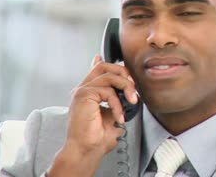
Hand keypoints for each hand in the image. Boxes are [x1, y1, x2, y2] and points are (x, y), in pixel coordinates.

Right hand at [48, 55, 137, 176]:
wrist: (87, 150)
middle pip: (105, 66)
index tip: (128, 74)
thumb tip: (127, 92)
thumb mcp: (112, 113)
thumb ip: (116, 100)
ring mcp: (82, 91)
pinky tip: (119, 116)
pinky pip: (108, 91)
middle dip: (123, 73)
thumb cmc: (98, 137)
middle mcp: (83, 89)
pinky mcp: (83, 95)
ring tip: (132, 101)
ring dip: (126, 87)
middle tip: (133, 87)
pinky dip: (118, 104)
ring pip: (110, 76)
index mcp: (88, 92)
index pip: (98, 69)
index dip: (114, 65)